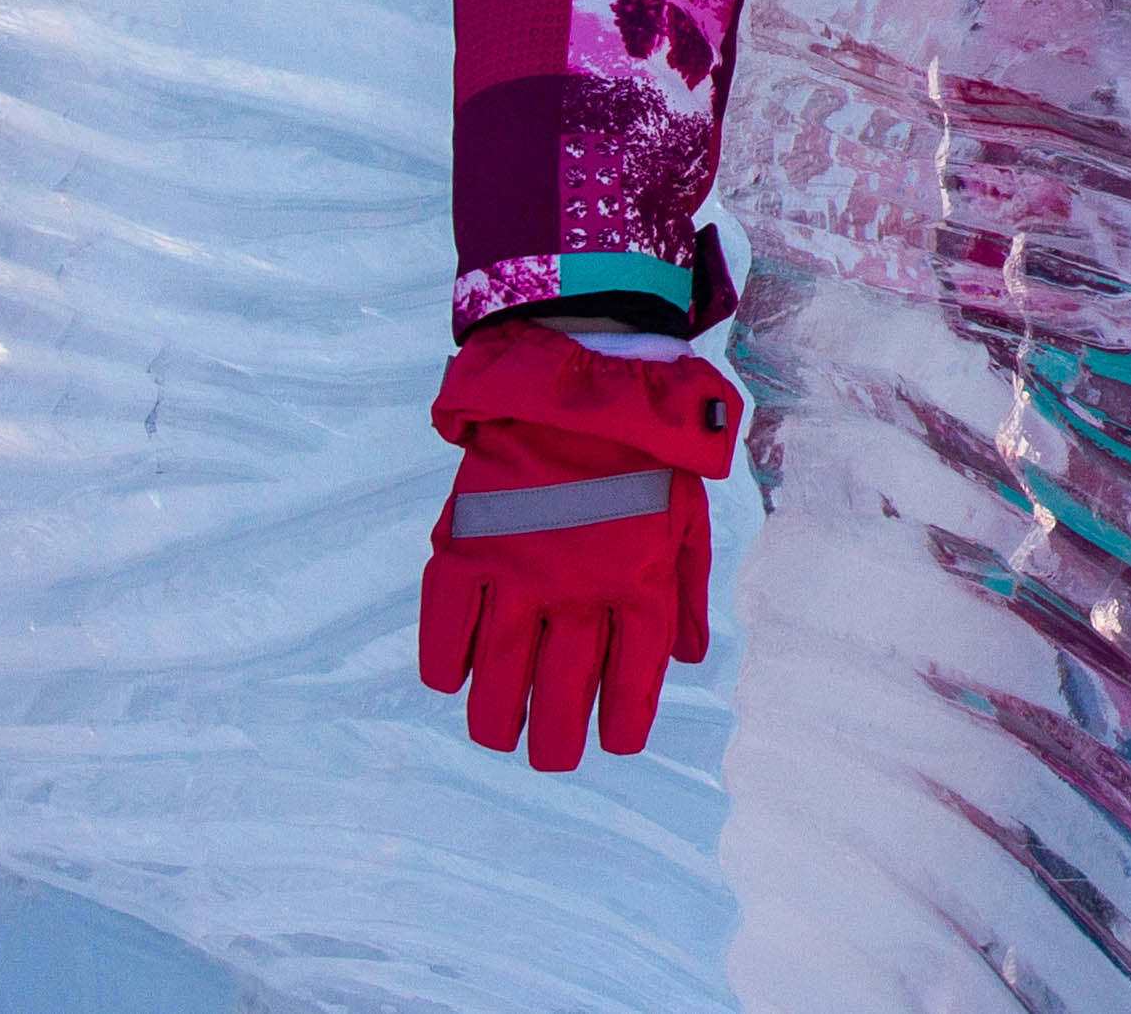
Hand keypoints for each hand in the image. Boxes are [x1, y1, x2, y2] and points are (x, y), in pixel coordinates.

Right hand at [417, 326, 739, 771]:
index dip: (619, 725)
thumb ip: (684, 591)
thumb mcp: (686, 518)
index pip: (630, 685)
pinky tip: (452, 677)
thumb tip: (681, 659)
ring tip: (499, 732)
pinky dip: (444, 665)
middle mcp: (579, 591)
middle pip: (561, 697)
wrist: (579, 379)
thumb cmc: (643, 454)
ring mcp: (517, 572)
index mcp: (642, 585)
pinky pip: (445, 629)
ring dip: (496, 720)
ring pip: (498, 680)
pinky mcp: (466, 547)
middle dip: (555, 742)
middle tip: (550, 753)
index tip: (611, 741)